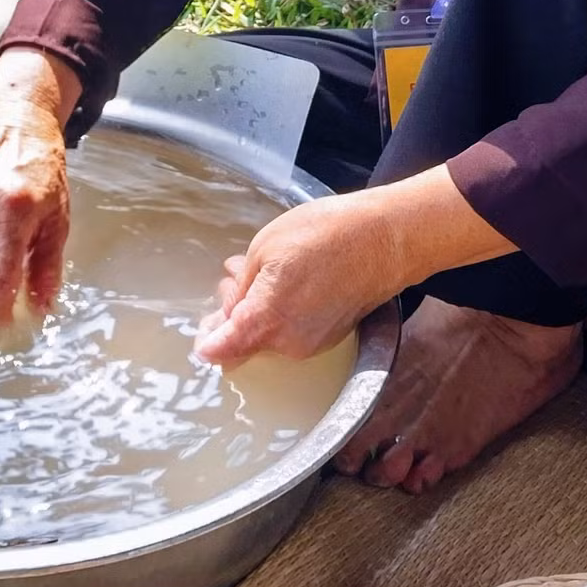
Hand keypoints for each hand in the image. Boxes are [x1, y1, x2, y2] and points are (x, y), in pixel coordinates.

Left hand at [194, 192, 410, 366]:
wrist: (384, 240)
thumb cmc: (325, 235)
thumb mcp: (264, 249)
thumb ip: (240, 289)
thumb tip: (227, 317)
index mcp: (266, 320)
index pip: (222, 351)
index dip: (207, 341)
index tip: (201, 332)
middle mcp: (288, 343)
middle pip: (244, 341)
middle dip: (233, 313)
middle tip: (235, 275)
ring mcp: (311, 343)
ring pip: (268, 334)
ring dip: (259, 308)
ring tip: (266, 267)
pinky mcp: (329, 337)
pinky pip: (292, 330)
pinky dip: (283, 310)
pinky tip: (290, 278)